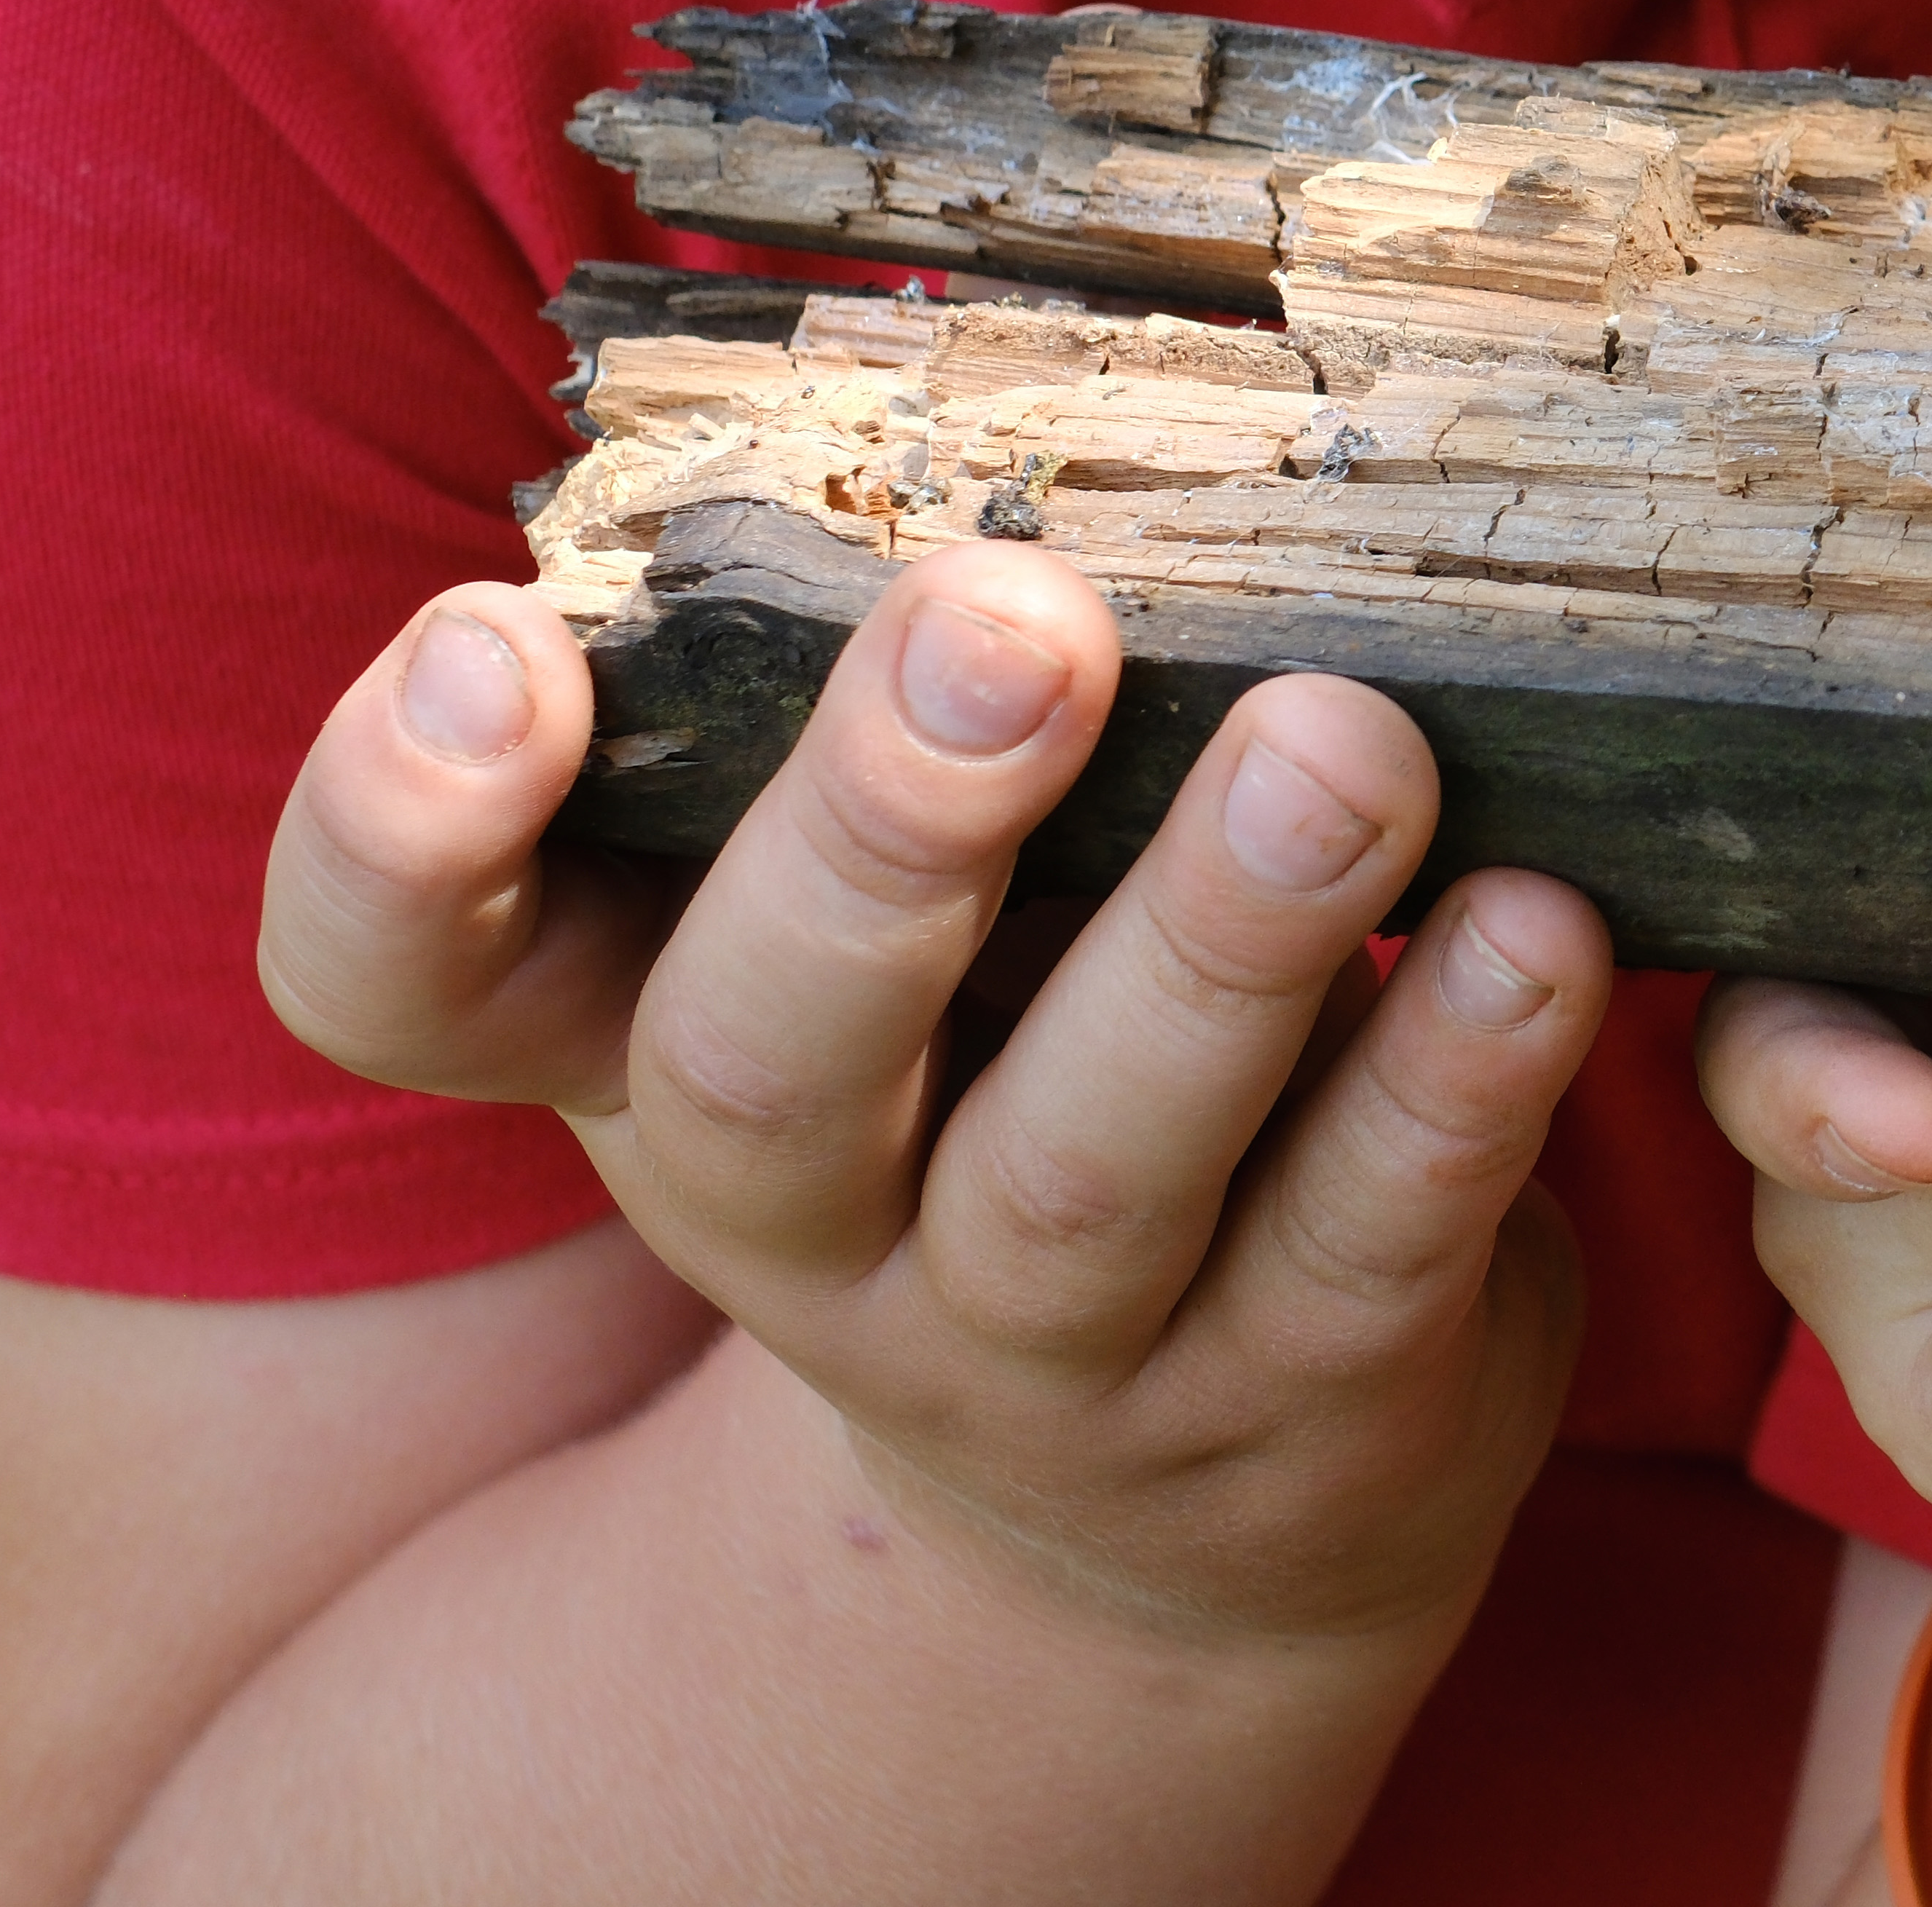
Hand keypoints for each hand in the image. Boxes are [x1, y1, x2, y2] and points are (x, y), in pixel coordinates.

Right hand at [258, 548, 1613, 1649]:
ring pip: (1090, 1164)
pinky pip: (1369, 1242)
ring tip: (1339, 751)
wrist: (1186, 1523)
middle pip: (767, 1060)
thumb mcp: (905, 923)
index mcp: (650, 1057)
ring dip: (1216, 942)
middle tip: (1012, 620)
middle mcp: (807, 1223)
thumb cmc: (1018, 1079)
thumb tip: (1019, 407)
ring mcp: (1046, 1355)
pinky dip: (1460, 1072)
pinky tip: (1533, 927)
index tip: (489, 645)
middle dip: (883, 831)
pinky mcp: (1296, 1413)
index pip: (410, 980)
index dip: (397, 832)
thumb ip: (899, 715)